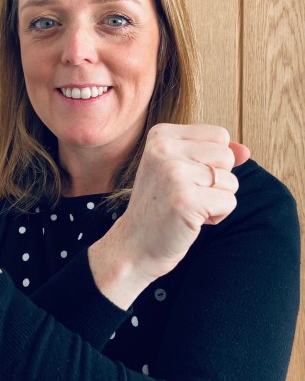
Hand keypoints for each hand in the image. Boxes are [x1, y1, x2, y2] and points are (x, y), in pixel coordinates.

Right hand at [89, 124, 249, 308]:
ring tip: (188, 208)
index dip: (212, 162)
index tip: (185, 178)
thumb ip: (211, 155)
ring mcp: (173, 173)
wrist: (134, 245)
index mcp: (160, 135)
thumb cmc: (160, 207)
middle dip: (217, 181)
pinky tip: (192, 220)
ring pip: (230, 180)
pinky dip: (217, 216)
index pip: (219, 135)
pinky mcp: (185, 199)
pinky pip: (229, 202)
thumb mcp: (179, 170)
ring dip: (216, 200)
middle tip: (187, 195)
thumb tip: (245, 151)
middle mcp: (163, 148)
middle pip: (226, 156)